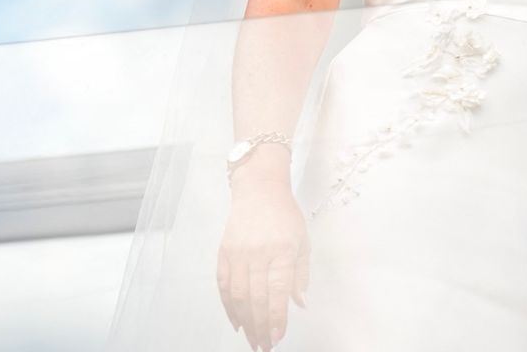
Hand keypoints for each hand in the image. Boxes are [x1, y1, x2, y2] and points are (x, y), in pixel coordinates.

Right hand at [218, 179, 309, 350]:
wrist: (259, 190)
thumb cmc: (285, 216)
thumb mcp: (303, 241)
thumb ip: (301, 275)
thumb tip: (300, 304)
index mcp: (282, 251)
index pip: (278, 291)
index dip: (277, 318)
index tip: (278, 337)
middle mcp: (258, 253)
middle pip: (257, 298)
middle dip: (261, 327)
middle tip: (265, 346)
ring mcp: (238, 253)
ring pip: (239, 296)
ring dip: (245, 322)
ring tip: (252, 340)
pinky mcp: (224, 253)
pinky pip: (224, 285)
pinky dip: (229, 306)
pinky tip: (237, 322)